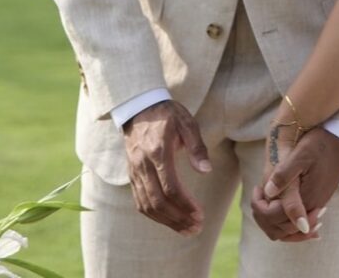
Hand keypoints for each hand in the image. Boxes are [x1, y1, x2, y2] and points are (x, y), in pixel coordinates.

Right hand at [122, 100, 211, 234]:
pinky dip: (154, 215)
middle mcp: (143, 165)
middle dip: (178, 219)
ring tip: (186, 230)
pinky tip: (169, 220)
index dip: (185, 205)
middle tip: (196, 228)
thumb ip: (197, 146)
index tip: (199, 215)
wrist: (139, 107)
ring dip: (166, 222)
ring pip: (147, 206)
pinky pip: (139, 201)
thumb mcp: (187, 122)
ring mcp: (134, 171)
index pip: (170, 187)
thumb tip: (206, 170)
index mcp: (158, 151)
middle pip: (157, 202)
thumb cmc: (168, 114)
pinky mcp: (131, 175)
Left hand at [254, 127, 338, 239]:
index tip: (256, 188)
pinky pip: (299, 225)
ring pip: (289, 231)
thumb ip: (284, 174)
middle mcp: (311, 208)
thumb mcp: (301, 154)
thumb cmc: (322, 144)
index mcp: (304, 197)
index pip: (273, 216)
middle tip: (258, 195)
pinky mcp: (319, 203)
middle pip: (279, 229)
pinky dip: (287, 224)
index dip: (259, 205)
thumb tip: (268, 193)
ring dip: (273, 222)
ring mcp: (316, 207)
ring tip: (266, 202)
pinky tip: (281, 210)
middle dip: (263, 216)